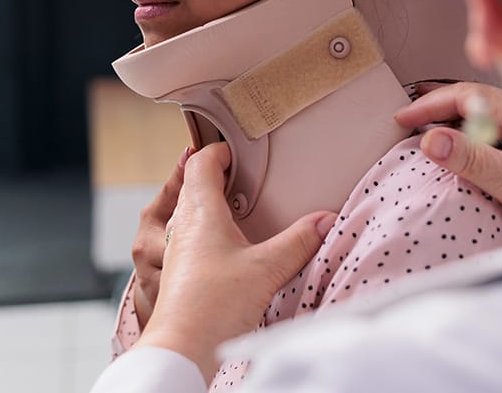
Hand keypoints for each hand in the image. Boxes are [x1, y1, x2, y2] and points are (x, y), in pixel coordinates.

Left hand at [139, 143, 335, 382]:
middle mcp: (182, 225)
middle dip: (217, 175)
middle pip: (193, 184)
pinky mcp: (180, 272)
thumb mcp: (266, 268)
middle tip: (243, 176)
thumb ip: (299, 241)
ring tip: (238, 209)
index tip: (239, 151)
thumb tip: (324, 220)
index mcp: (199, 210)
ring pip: (190, 211)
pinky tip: (229, 250)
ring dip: (212, 204)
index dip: (219, 150)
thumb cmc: (211, 307)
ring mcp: (177, 249)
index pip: (201, 162)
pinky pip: (191, 237)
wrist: (181, 350)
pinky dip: (209, 232)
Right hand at [395, 82, 501, 222]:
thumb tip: (430, 140)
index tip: (404, 116)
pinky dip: (465, 128)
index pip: (468, 95)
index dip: (433, 103)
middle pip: (472, 98)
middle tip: (406, 115)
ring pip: (480, 110)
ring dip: (451, 115)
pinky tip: (452, 139)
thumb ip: (471, 159)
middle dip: (438, 103)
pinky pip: (489, 124)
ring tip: (423, 121)